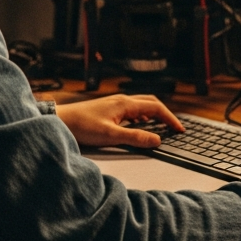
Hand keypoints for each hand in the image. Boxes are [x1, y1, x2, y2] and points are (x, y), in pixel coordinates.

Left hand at [54, 95, 183, 147]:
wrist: (60, 120)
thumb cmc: (82, 126)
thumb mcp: (111, 136)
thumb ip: (135, 138)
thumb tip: (156, 140)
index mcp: (125, 104)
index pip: (156, 107)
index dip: (170, 119)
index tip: (179, 129)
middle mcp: (122, 100)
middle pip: (151, 102)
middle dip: (165, 114)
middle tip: (174, 127)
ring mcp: (115, 104)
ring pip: (141, 105)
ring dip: (154, 114)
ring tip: (161, 127)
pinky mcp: (108, 109)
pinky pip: (132, 109)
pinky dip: (142, 116)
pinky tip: (140, 125)